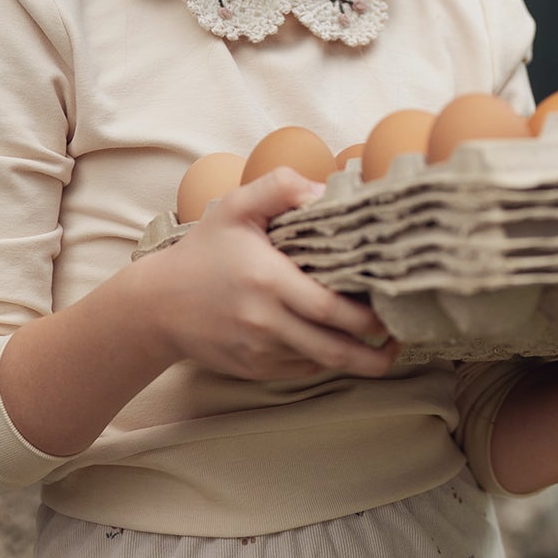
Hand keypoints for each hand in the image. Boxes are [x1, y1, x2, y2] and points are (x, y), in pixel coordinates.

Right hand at [146, 167, 401, 381]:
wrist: (156, 305)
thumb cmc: (202, 251)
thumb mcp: (234, 207)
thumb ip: (279, 187)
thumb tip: (325, 189)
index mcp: (268, 282)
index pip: (331, 309)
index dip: (368, 318)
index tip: (392, 309)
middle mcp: (266, 323)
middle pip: (335, 348)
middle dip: (375, 352)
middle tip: (401, 338)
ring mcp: (260, 351)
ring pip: (321, 362)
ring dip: (354, 358)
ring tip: (383, 346)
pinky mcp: (254, 369)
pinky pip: (301, 369)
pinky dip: (323, 360)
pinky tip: (339, 344)